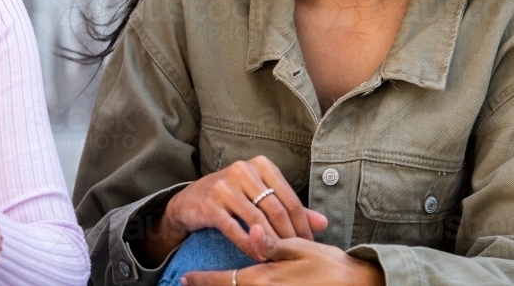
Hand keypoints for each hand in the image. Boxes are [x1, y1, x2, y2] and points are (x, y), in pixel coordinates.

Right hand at [138, 156, 327, 264]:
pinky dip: (249, 245)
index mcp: (260, 165)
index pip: (289, 197)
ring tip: (279, 257)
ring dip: (270, 242)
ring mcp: (225, 186)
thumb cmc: (232, 197)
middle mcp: (243, 170)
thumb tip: (323, 222)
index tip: (309, 243)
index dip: (302, 223)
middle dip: (289, 235)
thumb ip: (290, 207)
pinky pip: (235, 229)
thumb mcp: (261, 195)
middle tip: (297, 254)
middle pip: (275, 208)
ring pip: (257, 219)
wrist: (190, 201)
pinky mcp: (210, 204)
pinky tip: (258, 255)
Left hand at [181, 223, 384, 285]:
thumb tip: (252, 231)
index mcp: (265, 279)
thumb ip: (273, 243)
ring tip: (208, 284)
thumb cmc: (329, 267)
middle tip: (189, 283)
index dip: (203, 280)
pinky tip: (239, 283)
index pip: (225, 281)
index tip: (185, 279)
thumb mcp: (300, 249)